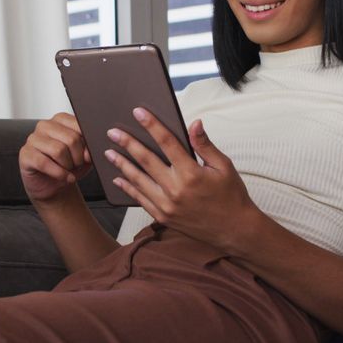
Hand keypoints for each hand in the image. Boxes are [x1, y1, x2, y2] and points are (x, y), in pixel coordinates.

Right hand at [18, 113, 92, 204]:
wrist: (54, 187)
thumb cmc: (69, 168)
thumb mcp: (85, 157)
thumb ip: (89, 150)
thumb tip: (89, 153)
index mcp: (61, 120)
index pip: (80, 126)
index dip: (88, 144)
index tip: (89, 156)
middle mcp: (45, 125)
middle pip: (71, 139)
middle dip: (79, 158)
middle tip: (77, 166)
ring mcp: (33, 139)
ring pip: (58, 150)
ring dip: (68, 166)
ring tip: (69, 171)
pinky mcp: (25, 154)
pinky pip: (44, 163)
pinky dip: (59, 174)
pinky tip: (65, 178)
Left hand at [103, 108, 259, 249]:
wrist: (234, 230)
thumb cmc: (231, 196)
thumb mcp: (224, 166)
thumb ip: (205, 145)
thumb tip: (194, 123)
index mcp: (191, 173)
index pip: (167, 142)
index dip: (151, 125)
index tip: (138, 113)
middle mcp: (176, 189)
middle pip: (146, 160)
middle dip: (127, 143)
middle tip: (113, 132)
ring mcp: (167, 205)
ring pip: (138, 180)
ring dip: (122, 165)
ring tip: (109, 153)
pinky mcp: (163, 217)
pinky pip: (140, 200)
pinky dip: (128, 188)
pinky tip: (118, 179)